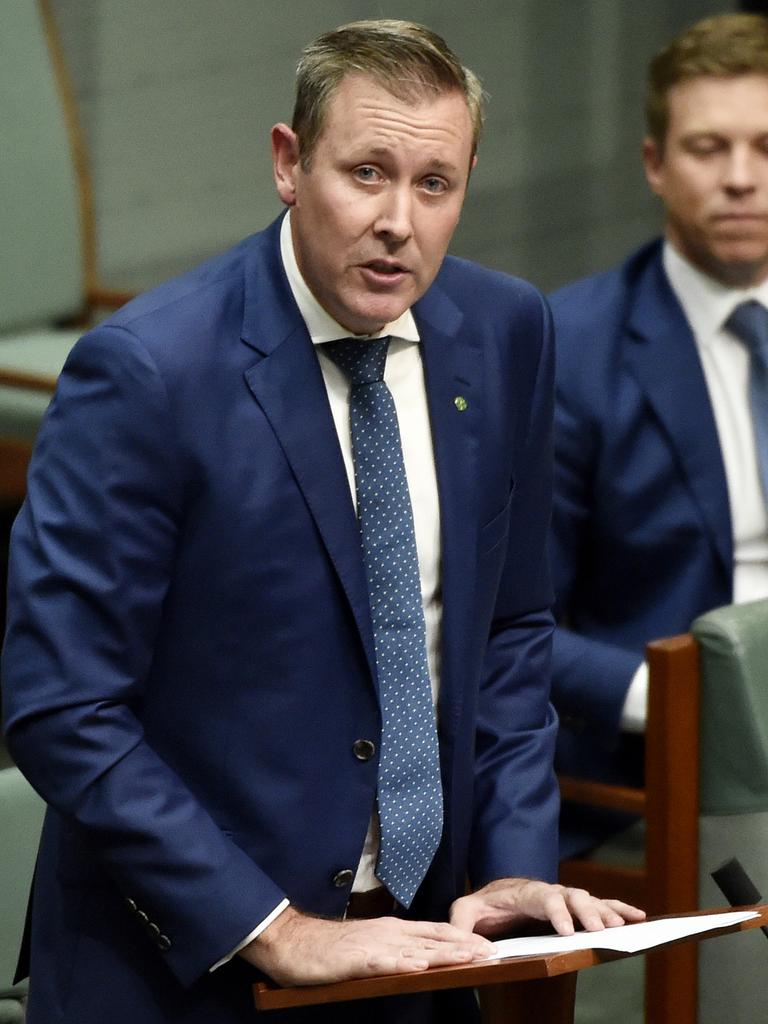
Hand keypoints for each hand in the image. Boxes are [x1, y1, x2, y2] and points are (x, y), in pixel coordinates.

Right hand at [240, 906, 493, 985]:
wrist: (292, 941)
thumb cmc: (328, 947)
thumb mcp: (367, 946)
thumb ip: (392, 951)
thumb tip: (419, 959)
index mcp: (391, 929)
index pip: (434, 932)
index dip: (461, 938)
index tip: (487, 945)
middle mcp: (387, 932)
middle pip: (432, 938)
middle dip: (463, 944)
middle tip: (491, 951)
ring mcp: (373, 944)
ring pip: (415, 948)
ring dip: (443, 953)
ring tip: (470, 957)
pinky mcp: (355, 959)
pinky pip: (383, 961)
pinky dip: (403, 963)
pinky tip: (420, 965)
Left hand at [450, 878, 645, 938]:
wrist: (498, 896)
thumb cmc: (484, 905)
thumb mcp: (466, 910)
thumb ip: (462, 921)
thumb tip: (472, 942)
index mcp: (526, 892)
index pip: (544, 898)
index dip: (556, 913)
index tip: (567, 931)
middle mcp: (550, 891)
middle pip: (572, 897)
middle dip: (587, 912)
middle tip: (600, 931)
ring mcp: (565, 897)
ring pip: (590, 900)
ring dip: (607, 911)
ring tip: (622, 927)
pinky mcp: (575, 907)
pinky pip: (602, 903)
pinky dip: (620, 908)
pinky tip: (639, 916)